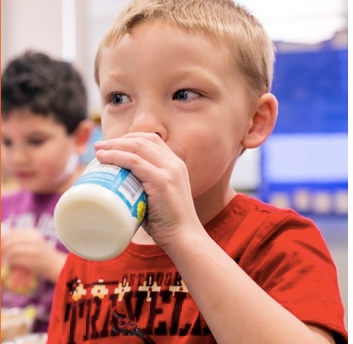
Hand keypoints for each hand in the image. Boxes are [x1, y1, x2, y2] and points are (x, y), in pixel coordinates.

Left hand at [1, 228, 66, 281]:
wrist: (54, 263)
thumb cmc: (41, 252)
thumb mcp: (33, 241)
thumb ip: (20, 238)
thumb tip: (2, 237)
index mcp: (33, 233)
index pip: (13, 232)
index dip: (4, 237)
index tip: (2, 242)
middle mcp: (34, 240)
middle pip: (10, 241)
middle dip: (3, 247)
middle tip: (2, 251)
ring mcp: (33, 250)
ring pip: (11, 251)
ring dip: (7, 255)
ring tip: (7, 258)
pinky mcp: (31, 261)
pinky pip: (15, 260)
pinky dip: (11, 262)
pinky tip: (12, 263)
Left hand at [95, 133, 202, 249]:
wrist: (184, 238)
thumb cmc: (167, 223)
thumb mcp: (159, 198)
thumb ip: (145, 190)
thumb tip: (120, 190)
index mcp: (176, 165)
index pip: (152, 140)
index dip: (129, 138)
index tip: (111, 145)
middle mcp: (175, 163)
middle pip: (143, 140)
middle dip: (118, 140)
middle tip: (99, 147)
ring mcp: (170, 171)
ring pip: (137, 147)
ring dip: (114, 145)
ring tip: (97, 150)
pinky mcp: (162, 181)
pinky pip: (135, 162)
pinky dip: (117, 156)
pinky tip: (104, 158)